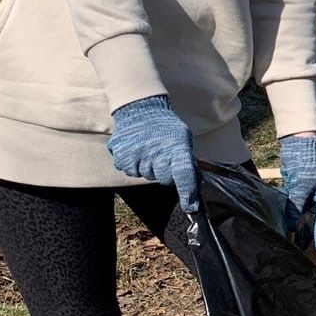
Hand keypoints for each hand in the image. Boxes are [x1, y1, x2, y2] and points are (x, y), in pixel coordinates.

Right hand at [107, 96, 198, 212]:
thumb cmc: (166, 127)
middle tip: (162, 156)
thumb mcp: (183, 138)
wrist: (141, 109)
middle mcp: (156, 152)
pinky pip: (129, 171)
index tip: (192, 207)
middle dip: (165, 172)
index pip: (184, 174)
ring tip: (148, 148)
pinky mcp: (121, 156)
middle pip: (164, 179)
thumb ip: (187, 160)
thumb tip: (193, 183)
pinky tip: (136, 149)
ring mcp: (137, 155)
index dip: (188, 193)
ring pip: (145, 175)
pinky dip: (133, 164)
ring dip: (147, 167)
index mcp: (177, 147)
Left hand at [277, 133, 315, 251]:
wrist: (298, 144)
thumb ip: (295, 206)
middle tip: (303, 251)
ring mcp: (311, 195)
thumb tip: (290, 226)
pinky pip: (298, 209)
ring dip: (301, 228)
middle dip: (310, 235)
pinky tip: (288, 228)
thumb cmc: (304, 163)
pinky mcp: (301, 192)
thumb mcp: (300, 186)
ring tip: (295, 244)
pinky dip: (294, 218)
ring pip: (307, 216)